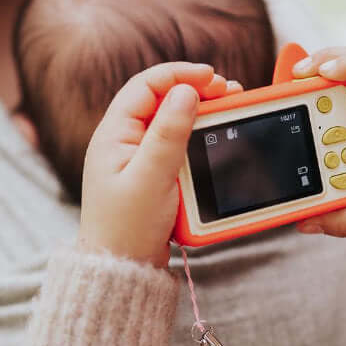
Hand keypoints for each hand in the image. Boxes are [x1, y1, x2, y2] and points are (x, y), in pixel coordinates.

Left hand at [78, 63, 239, 266]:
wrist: (122, 270)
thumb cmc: (127, 228)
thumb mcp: (151, 177)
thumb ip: (168, 133)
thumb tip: (186, 91)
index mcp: (114, 134)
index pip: (146, 85)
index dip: (179, 74)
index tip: (212, 77)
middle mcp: (124, 140)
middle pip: (163, 99)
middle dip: (198, 90)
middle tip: (230, 92)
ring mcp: (139, 156)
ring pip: (174, 121)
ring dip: (203, 113)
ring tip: (231, 109)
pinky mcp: (153, 173)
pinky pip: (178, 145)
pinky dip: (200, 137)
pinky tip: (218, 138)